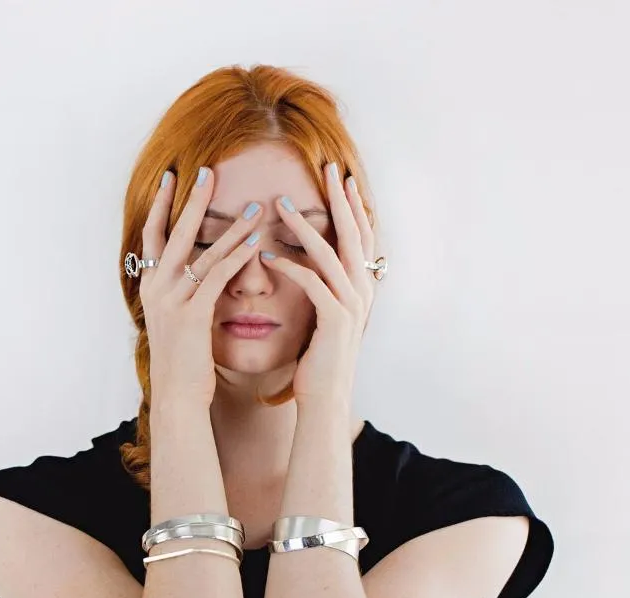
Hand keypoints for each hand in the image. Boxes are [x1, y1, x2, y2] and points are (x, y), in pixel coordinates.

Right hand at [139, 167, 264, 406]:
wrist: (177, 397)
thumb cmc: (183, 362)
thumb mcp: (176, 322)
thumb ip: (183, 294)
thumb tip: (196, 274)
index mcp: (150, 288)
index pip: (152, 236)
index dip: (161, 205)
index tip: (172, 177)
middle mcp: (155, 290)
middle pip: (172, 233)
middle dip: (190, 201)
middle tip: (206, 169)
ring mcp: (171, 302)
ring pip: (200, 252)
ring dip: (229, 226)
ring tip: (254, 205)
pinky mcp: (191, 316)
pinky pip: (216, 277)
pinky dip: (237, 257)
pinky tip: (256, 242)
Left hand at [258, 162, 378, 406]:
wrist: (325, 398)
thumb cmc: (320, 358)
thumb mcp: (327, 316)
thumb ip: (327, 287)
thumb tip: (316, 263)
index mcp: (361, 287)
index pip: (361, 237)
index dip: (353, 206)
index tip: (340, 177)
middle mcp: (362, 291)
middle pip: (353, 235)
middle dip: (340, 200)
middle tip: (327, 168)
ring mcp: (350, 305)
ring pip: (330, 254)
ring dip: (305, 227)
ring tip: (280, 204)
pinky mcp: (334, 321)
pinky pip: (312, 284)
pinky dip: (290, 266)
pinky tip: (267, 254)